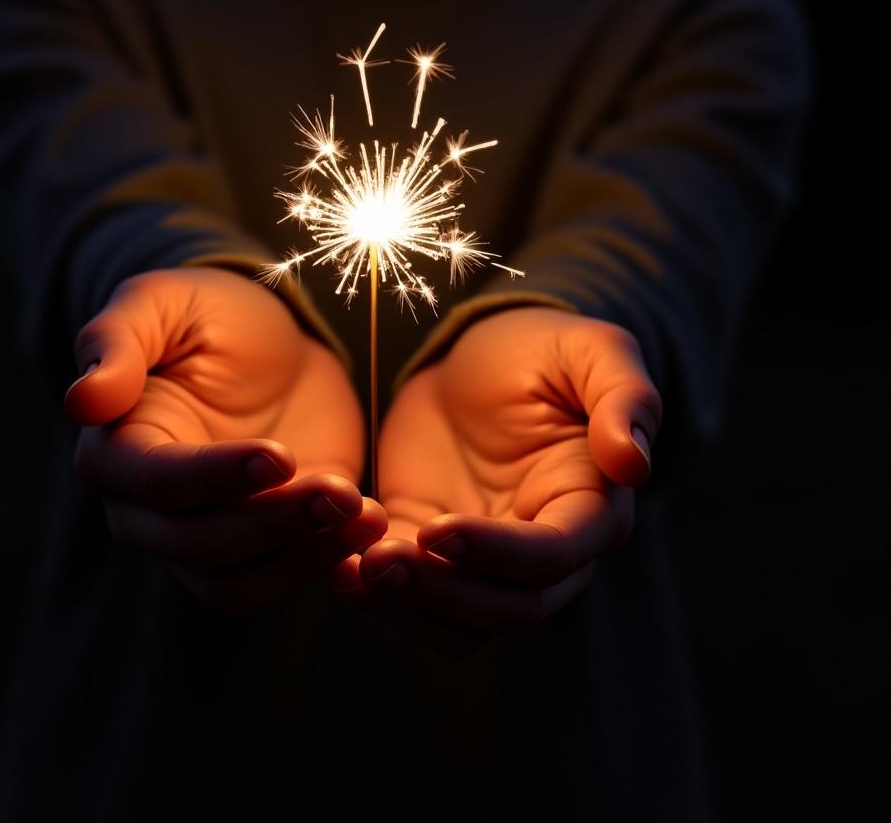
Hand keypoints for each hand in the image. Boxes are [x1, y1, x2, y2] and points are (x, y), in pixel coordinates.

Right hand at [64, 267, 385, 609]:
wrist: (272, 341)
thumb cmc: (208, 314)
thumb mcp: (162, 303)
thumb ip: (117, 342)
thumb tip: (82, 400)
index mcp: (117, 451)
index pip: (155, 484)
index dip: (214, 478)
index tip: (278, 457)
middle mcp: (150, 510)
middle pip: (199, 545)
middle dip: (271, 525)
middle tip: (341, 494)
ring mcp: (206, 535)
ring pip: (238, 579)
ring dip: (303, 554)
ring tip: (365, 514)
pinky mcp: (264, 544)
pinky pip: (282, 577)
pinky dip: (324, 562)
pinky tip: (372, 529)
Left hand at [332, 307, 660, 643]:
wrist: (477, 358)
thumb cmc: (543, 351)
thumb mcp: (590, 352)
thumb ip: (624, 398)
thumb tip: (633, 464)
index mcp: (591, 507)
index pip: (555, 557)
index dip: (500, 554)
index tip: (438, 530)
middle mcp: (547, 550)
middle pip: (508, 608)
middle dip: (445, 593)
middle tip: (381, 561)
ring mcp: (488, 558)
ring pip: (461, 621)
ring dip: (408, 608)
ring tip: (353, 571)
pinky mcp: (434, 549)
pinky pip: (414, 597)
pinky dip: (379, 593)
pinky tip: (339, 566)